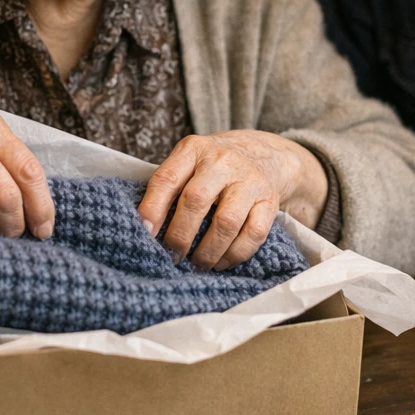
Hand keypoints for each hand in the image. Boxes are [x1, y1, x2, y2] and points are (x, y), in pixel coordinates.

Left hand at [136, 130, 327, 270]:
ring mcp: (249, 180)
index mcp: (194, 149)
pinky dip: (234, 255)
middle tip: (171, 256)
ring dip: (207, 251)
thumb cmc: (213, 166)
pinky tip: (220, 263)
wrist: (264, 154)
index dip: (153, 208)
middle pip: (196, 201)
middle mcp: (222, 161)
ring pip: (225, 222)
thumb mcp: (189, 161)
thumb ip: (168, 186)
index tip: (144, 233)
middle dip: (179, 236)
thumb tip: (145, 228)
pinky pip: (253, 235)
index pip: (168, 178)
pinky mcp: (269, 201)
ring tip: (196, 264)